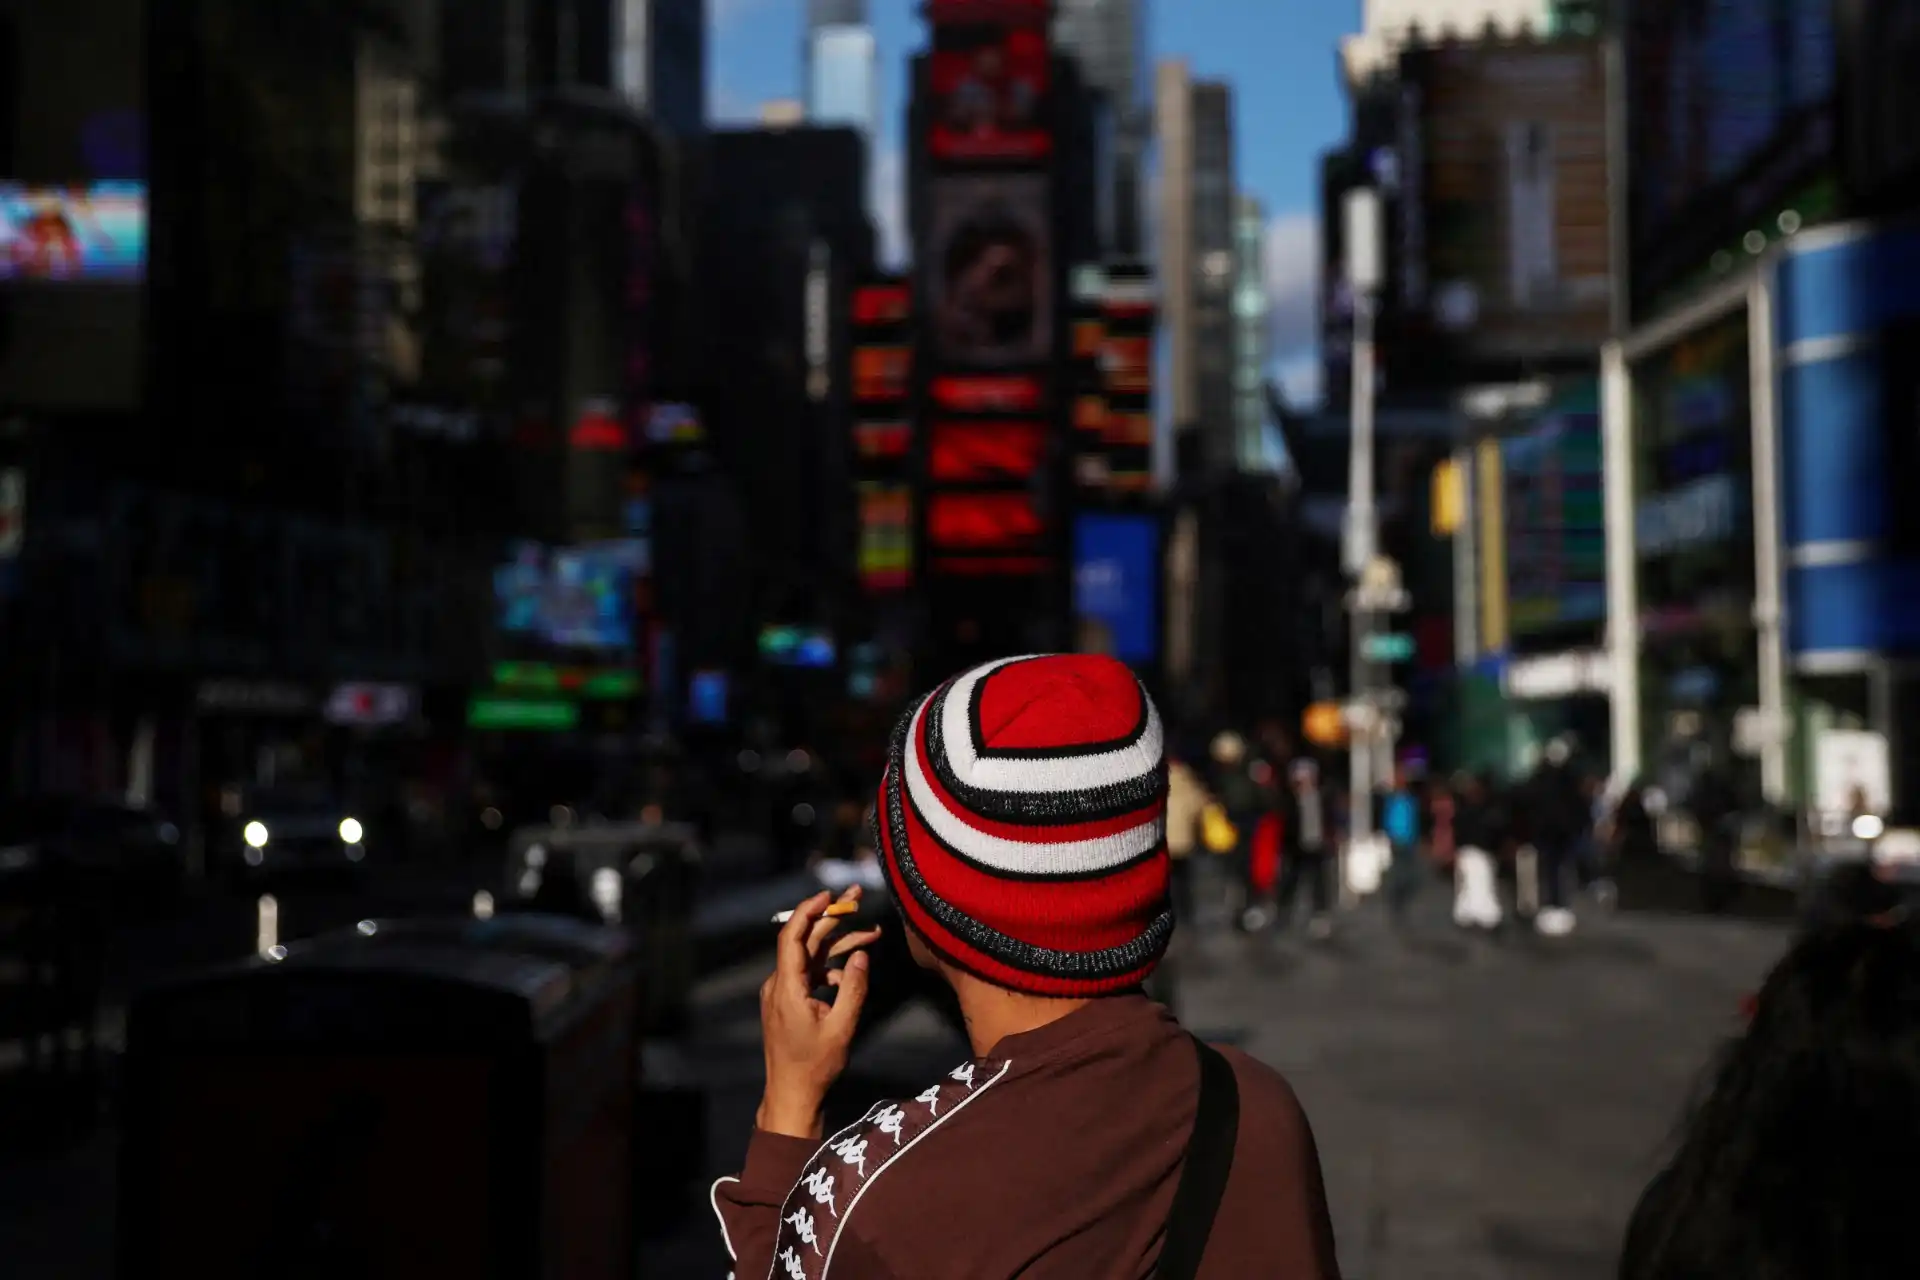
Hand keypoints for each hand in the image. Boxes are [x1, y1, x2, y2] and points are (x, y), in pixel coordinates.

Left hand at [756, 886, 882, 1139]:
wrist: (792, 1094)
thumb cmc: (815, 1065)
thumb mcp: (842, 1027)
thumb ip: (853, 988)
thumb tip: (861, 955)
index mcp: (787, 987)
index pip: (792, 936)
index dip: (809, 910)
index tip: (830, 894)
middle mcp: (780, 984)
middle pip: (805, 940)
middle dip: (832, 918)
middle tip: (857, 897)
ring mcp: (782, 993)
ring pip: (811, 957)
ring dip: (838, 945)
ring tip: (873, 934)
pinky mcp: (789, 1001)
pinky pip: (810, 974)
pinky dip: (831, 968)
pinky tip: (853, 974)